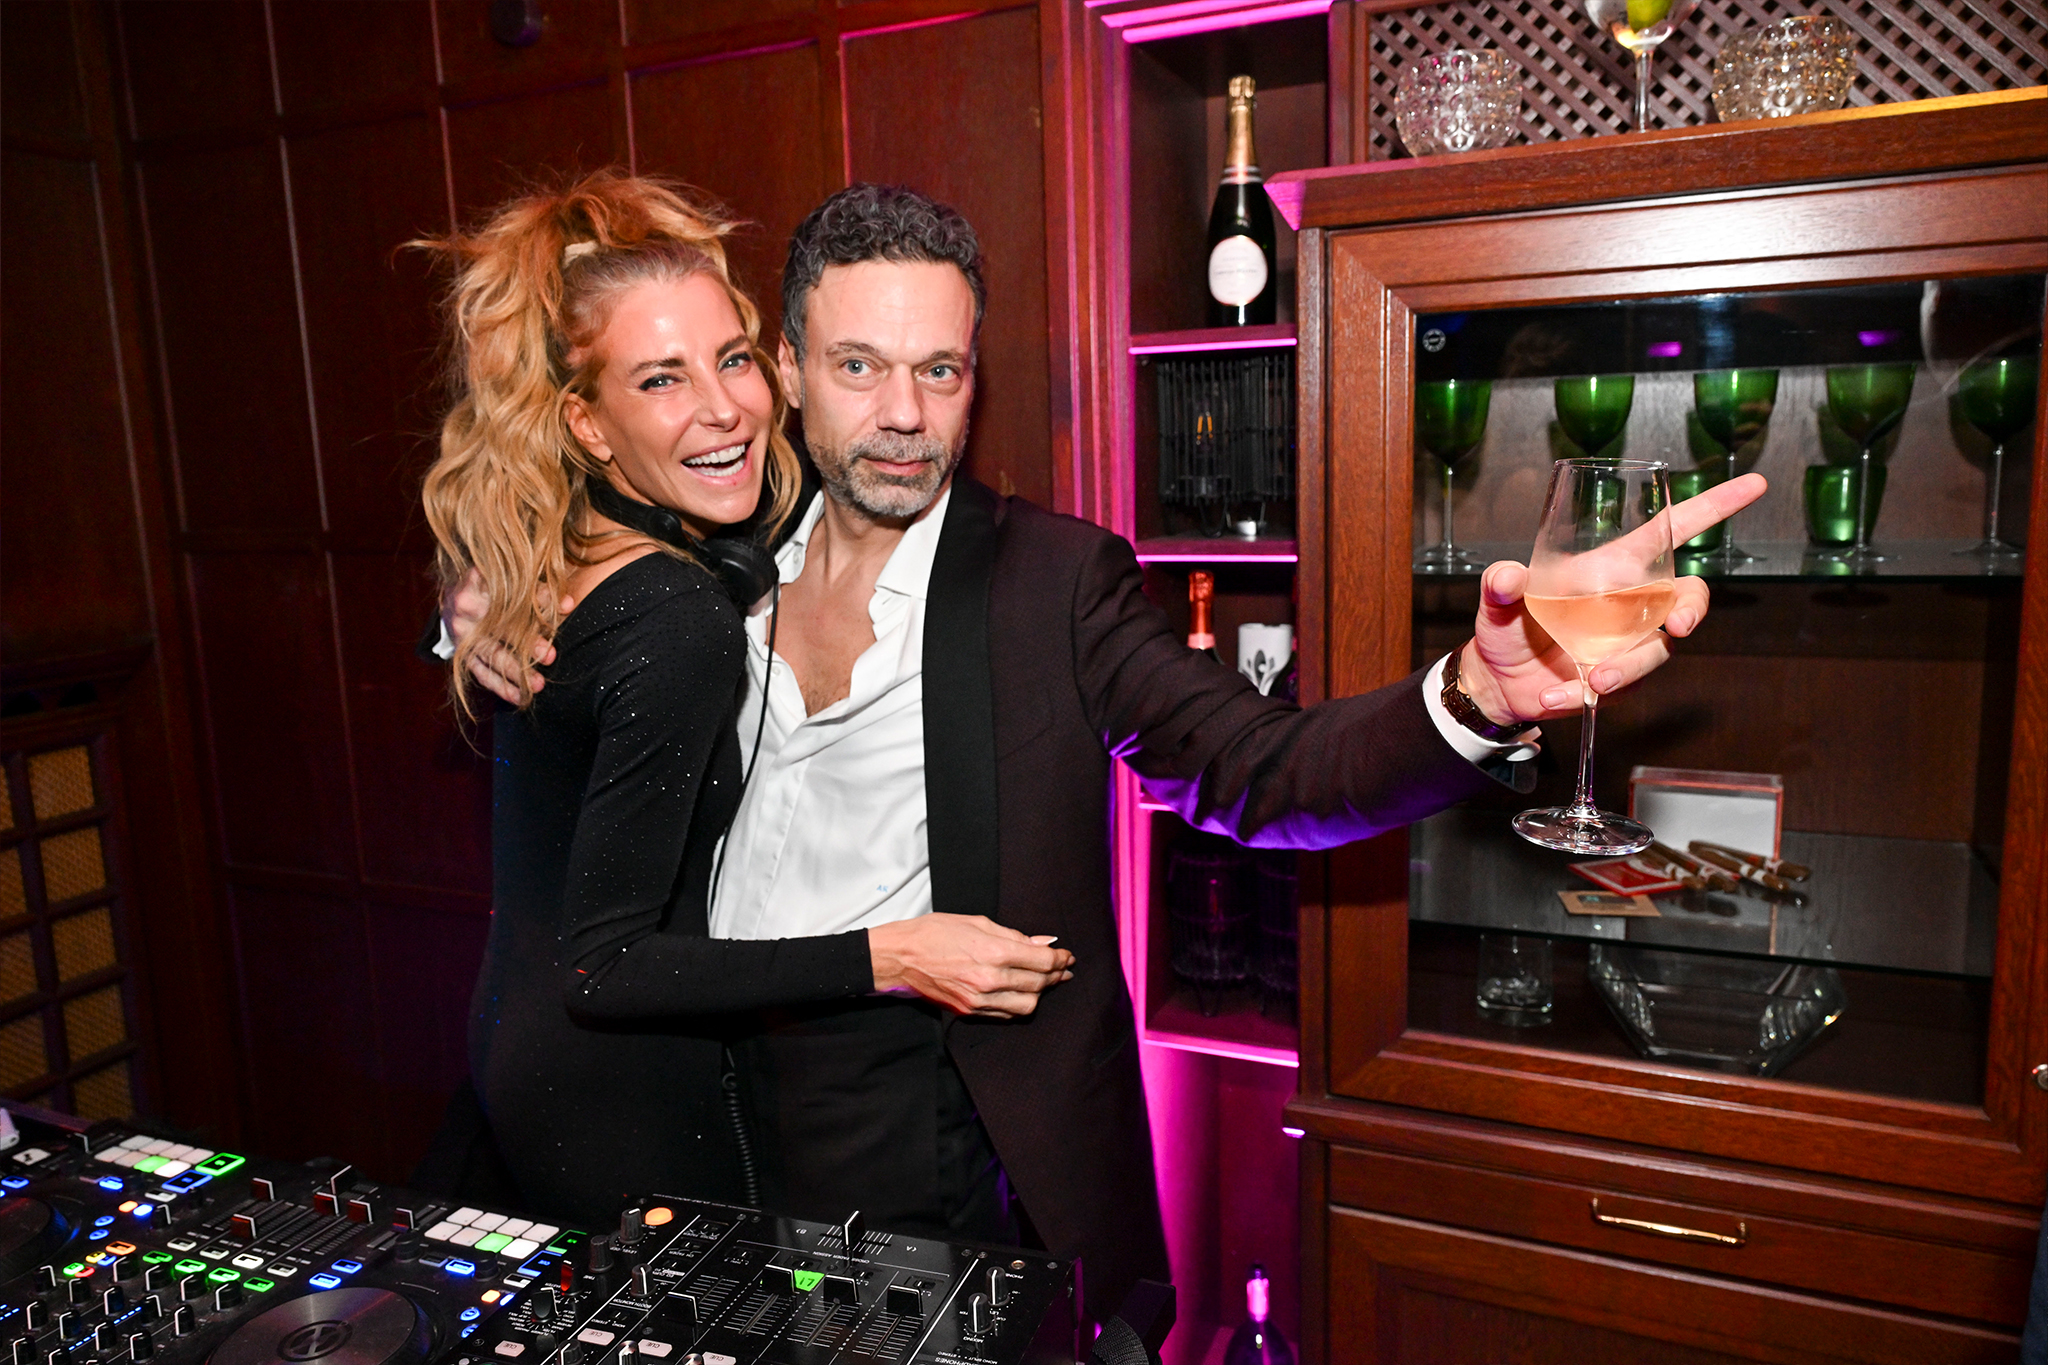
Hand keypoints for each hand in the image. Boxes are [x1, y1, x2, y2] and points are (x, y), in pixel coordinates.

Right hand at [441, 567, 572, 705]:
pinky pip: (481, 674)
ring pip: (491, 655)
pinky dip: (501, 688)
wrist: (453, 596)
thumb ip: (537, 589)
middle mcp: (465, 608)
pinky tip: (520, 698)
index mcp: (477, 581)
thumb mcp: (507, 578)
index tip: (566, 607)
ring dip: (516, 672)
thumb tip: (568, 604)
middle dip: (527, 642)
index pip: (511, 591)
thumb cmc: (491, 584)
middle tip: (550, 655)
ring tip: (539, 684)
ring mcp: (461, 634)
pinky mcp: (461, 654)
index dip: (540, 598)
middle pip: (500, 626)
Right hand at [868, 914, 1075, 1017]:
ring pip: (1027, 1005)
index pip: (1042, 961)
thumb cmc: (934, 933)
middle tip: (1062, 967)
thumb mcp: (977, 923)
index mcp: (993, 952)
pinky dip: (1019, 1003)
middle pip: (1039, 984)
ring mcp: (979, 1000)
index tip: (1067, 955)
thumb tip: (1043, 942)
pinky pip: (1006, 1014)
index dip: (1060, 958)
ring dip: (1040, 993)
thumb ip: (1014, 935)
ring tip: (1045, 980)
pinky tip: (1022, 991)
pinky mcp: (970, 1011)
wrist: (900, 957)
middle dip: (1056, 975)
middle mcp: (989, 980)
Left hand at [1458, 473, 1766, 725]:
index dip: (1714, 506)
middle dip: (1691, 611)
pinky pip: (1621, 685)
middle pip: (1688, 598)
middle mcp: (1631, 602)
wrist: (1497, 681)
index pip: (1672, 529)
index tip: (1755, 484)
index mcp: (1613, 566)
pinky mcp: (1619, 678)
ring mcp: (1629, 642)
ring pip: (1656, 651)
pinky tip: (1552, 696)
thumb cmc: (1506, 627)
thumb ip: (1501, 584)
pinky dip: (1584, 693)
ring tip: (1593, 680)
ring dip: (1628, 667)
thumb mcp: (1498, 600)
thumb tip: (1505, 576)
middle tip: (1676, 627)